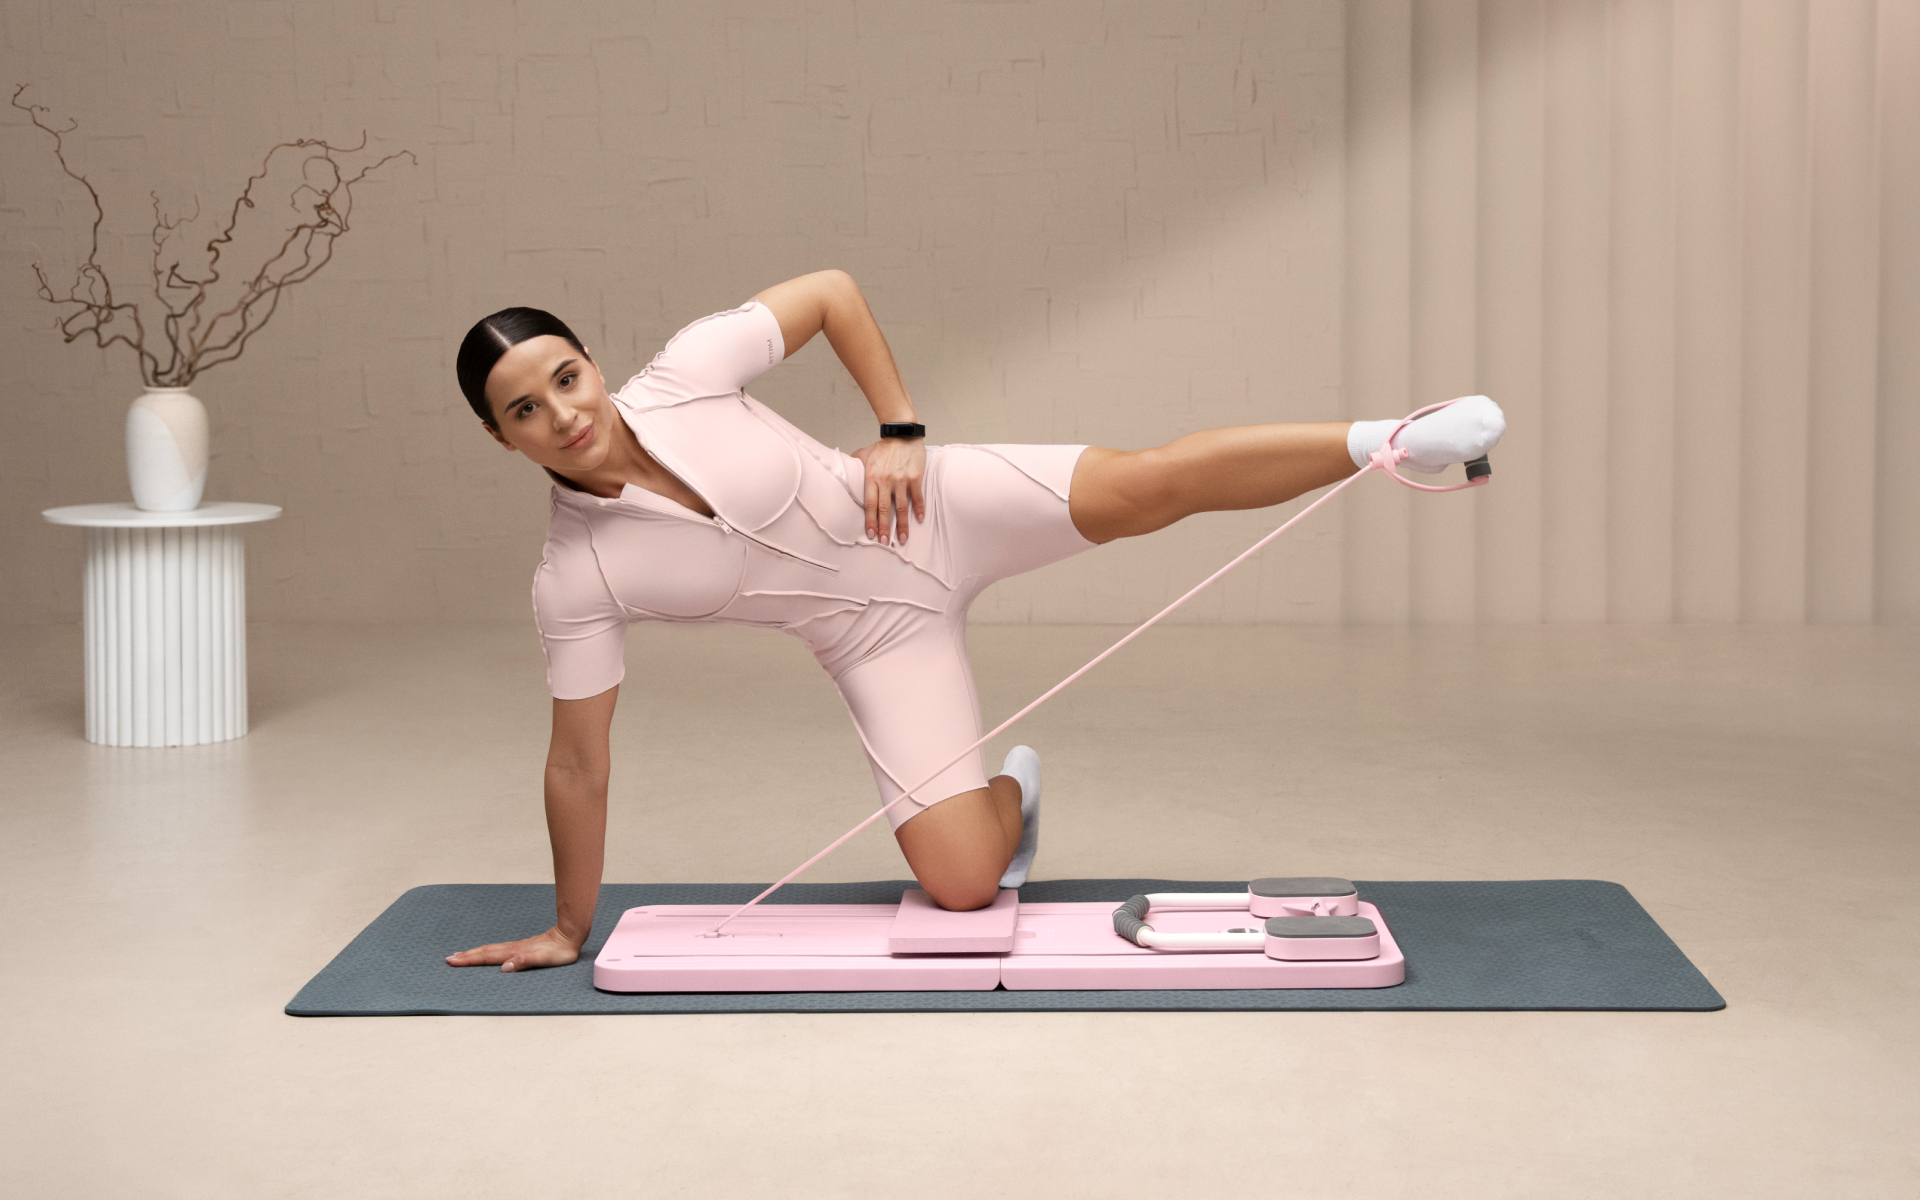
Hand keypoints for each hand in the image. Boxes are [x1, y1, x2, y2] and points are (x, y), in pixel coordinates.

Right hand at [446, 924, 582, 972]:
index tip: (454, 961)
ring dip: (474, 953)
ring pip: (490, 950)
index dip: (470, 959)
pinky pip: (499, 950)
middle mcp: (513, 949)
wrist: (570, 934)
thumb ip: (524, 962)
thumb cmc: (560, 950)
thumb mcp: (544, 959)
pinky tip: (486, 953)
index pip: (488, 957)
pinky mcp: (522, 947)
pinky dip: (487, 952)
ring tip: (460, 955)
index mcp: (515, 952)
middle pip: (485, 952)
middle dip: (466, 956)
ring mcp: (517, 947)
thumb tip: (505, 968)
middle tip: (449, 959)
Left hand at [849, 436, 926, 545]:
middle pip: (884, 509)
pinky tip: (919, 519)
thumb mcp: (865, 453)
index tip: (871, 534)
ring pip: (901, 507)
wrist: (902, 432)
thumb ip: (854, 462)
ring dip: (902, 524)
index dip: (870, 520)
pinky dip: (919, 509)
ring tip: (903, 538)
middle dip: (884, 527)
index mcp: (872, 477)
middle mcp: (886, 480)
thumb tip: (841, 465)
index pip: (870, 504)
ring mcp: (901, 479)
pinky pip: (917, 496)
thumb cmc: (884, 445)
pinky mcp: (915, 477)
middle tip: (885, 542)